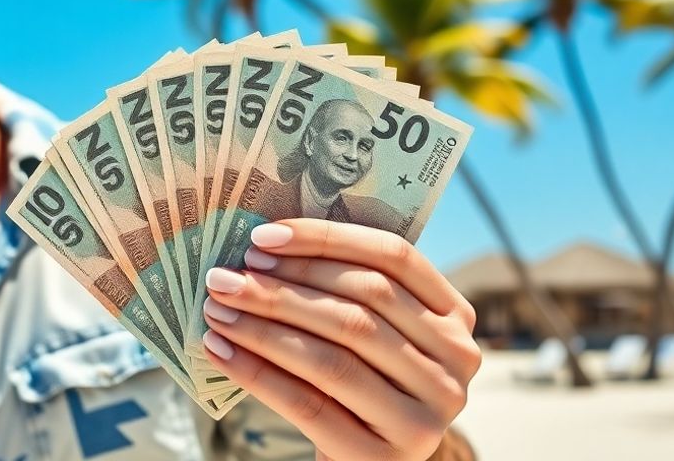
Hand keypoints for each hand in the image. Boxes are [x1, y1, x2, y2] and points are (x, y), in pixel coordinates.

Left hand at [201, 219, 479, 460]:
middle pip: (360, 304)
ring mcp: (425, 416)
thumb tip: (265, 244)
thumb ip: (346, 291)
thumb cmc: (363, 384)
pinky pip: (308, 405)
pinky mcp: (383, 458)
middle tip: (226, 276)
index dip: (326, 239)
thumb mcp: (376, 336)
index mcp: (455, 317)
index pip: (394, 258)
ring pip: (332, 355)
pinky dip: (258, 374)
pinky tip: (222, 352)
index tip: (263, 236)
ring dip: (264, 326)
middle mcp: (455, 364)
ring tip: (218, 310)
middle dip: (284, 285)